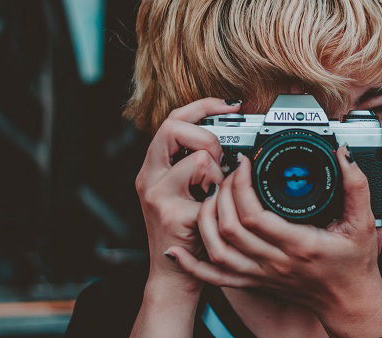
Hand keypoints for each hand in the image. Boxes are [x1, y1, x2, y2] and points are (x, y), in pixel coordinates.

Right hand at [135, 97, 240, 288]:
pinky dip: (222, 198)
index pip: (174, 119)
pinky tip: (215, 211)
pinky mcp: (173, 215)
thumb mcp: (186, 190)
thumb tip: (231, 137)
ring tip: (216, 191)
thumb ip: (197, 162)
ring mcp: (158, 195)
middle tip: (219, 160)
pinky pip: (212, 191)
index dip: (203, 106)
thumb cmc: (188, 230)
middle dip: (208, 138)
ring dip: (219, 173)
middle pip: (174, 127)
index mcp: (155, 166)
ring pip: (199, 157)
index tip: (230, 106)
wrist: (174, 275)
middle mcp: (150, 177)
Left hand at [165, 147, 381, 335]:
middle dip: (222, 194)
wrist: (349, 300)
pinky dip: (192, 264)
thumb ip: (356, 185)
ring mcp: (261, 275)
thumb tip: (341, 155)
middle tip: (227, 171)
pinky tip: (178, 249)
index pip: (255, 215)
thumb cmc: (355, 263)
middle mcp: (275, 262)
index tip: (244, 162)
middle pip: (229, 229)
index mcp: (299, 244)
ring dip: (206, 221)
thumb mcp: (363, 221)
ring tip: (211, 195)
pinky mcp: (254, 282)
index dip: (241, 185)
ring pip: (217, 251)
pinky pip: (215, 277)